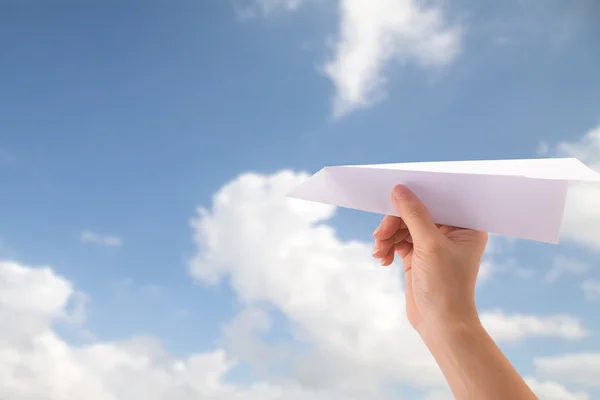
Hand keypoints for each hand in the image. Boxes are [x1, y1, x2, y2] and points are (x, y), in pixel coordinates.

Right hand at [372, 185, 487, 333]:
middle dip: (394, 223)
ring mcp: (433, 244)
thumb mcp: (429, 245)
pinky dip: (388, 247)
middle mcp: (451, 232)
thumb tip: (398, 189)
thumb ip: (413, 214)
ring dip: (388, 236)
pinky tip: (382, 259)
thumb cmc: (445, 286)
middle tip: (380, 236)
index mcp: (466, 225)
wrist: (440, 325)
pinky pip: (398, 241)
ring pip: (403, 226)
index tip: (392, 197)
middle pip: (415, 212)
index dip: (415, 196)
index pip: (437, 200)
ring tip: (379, 252)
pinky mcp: (418, 256)